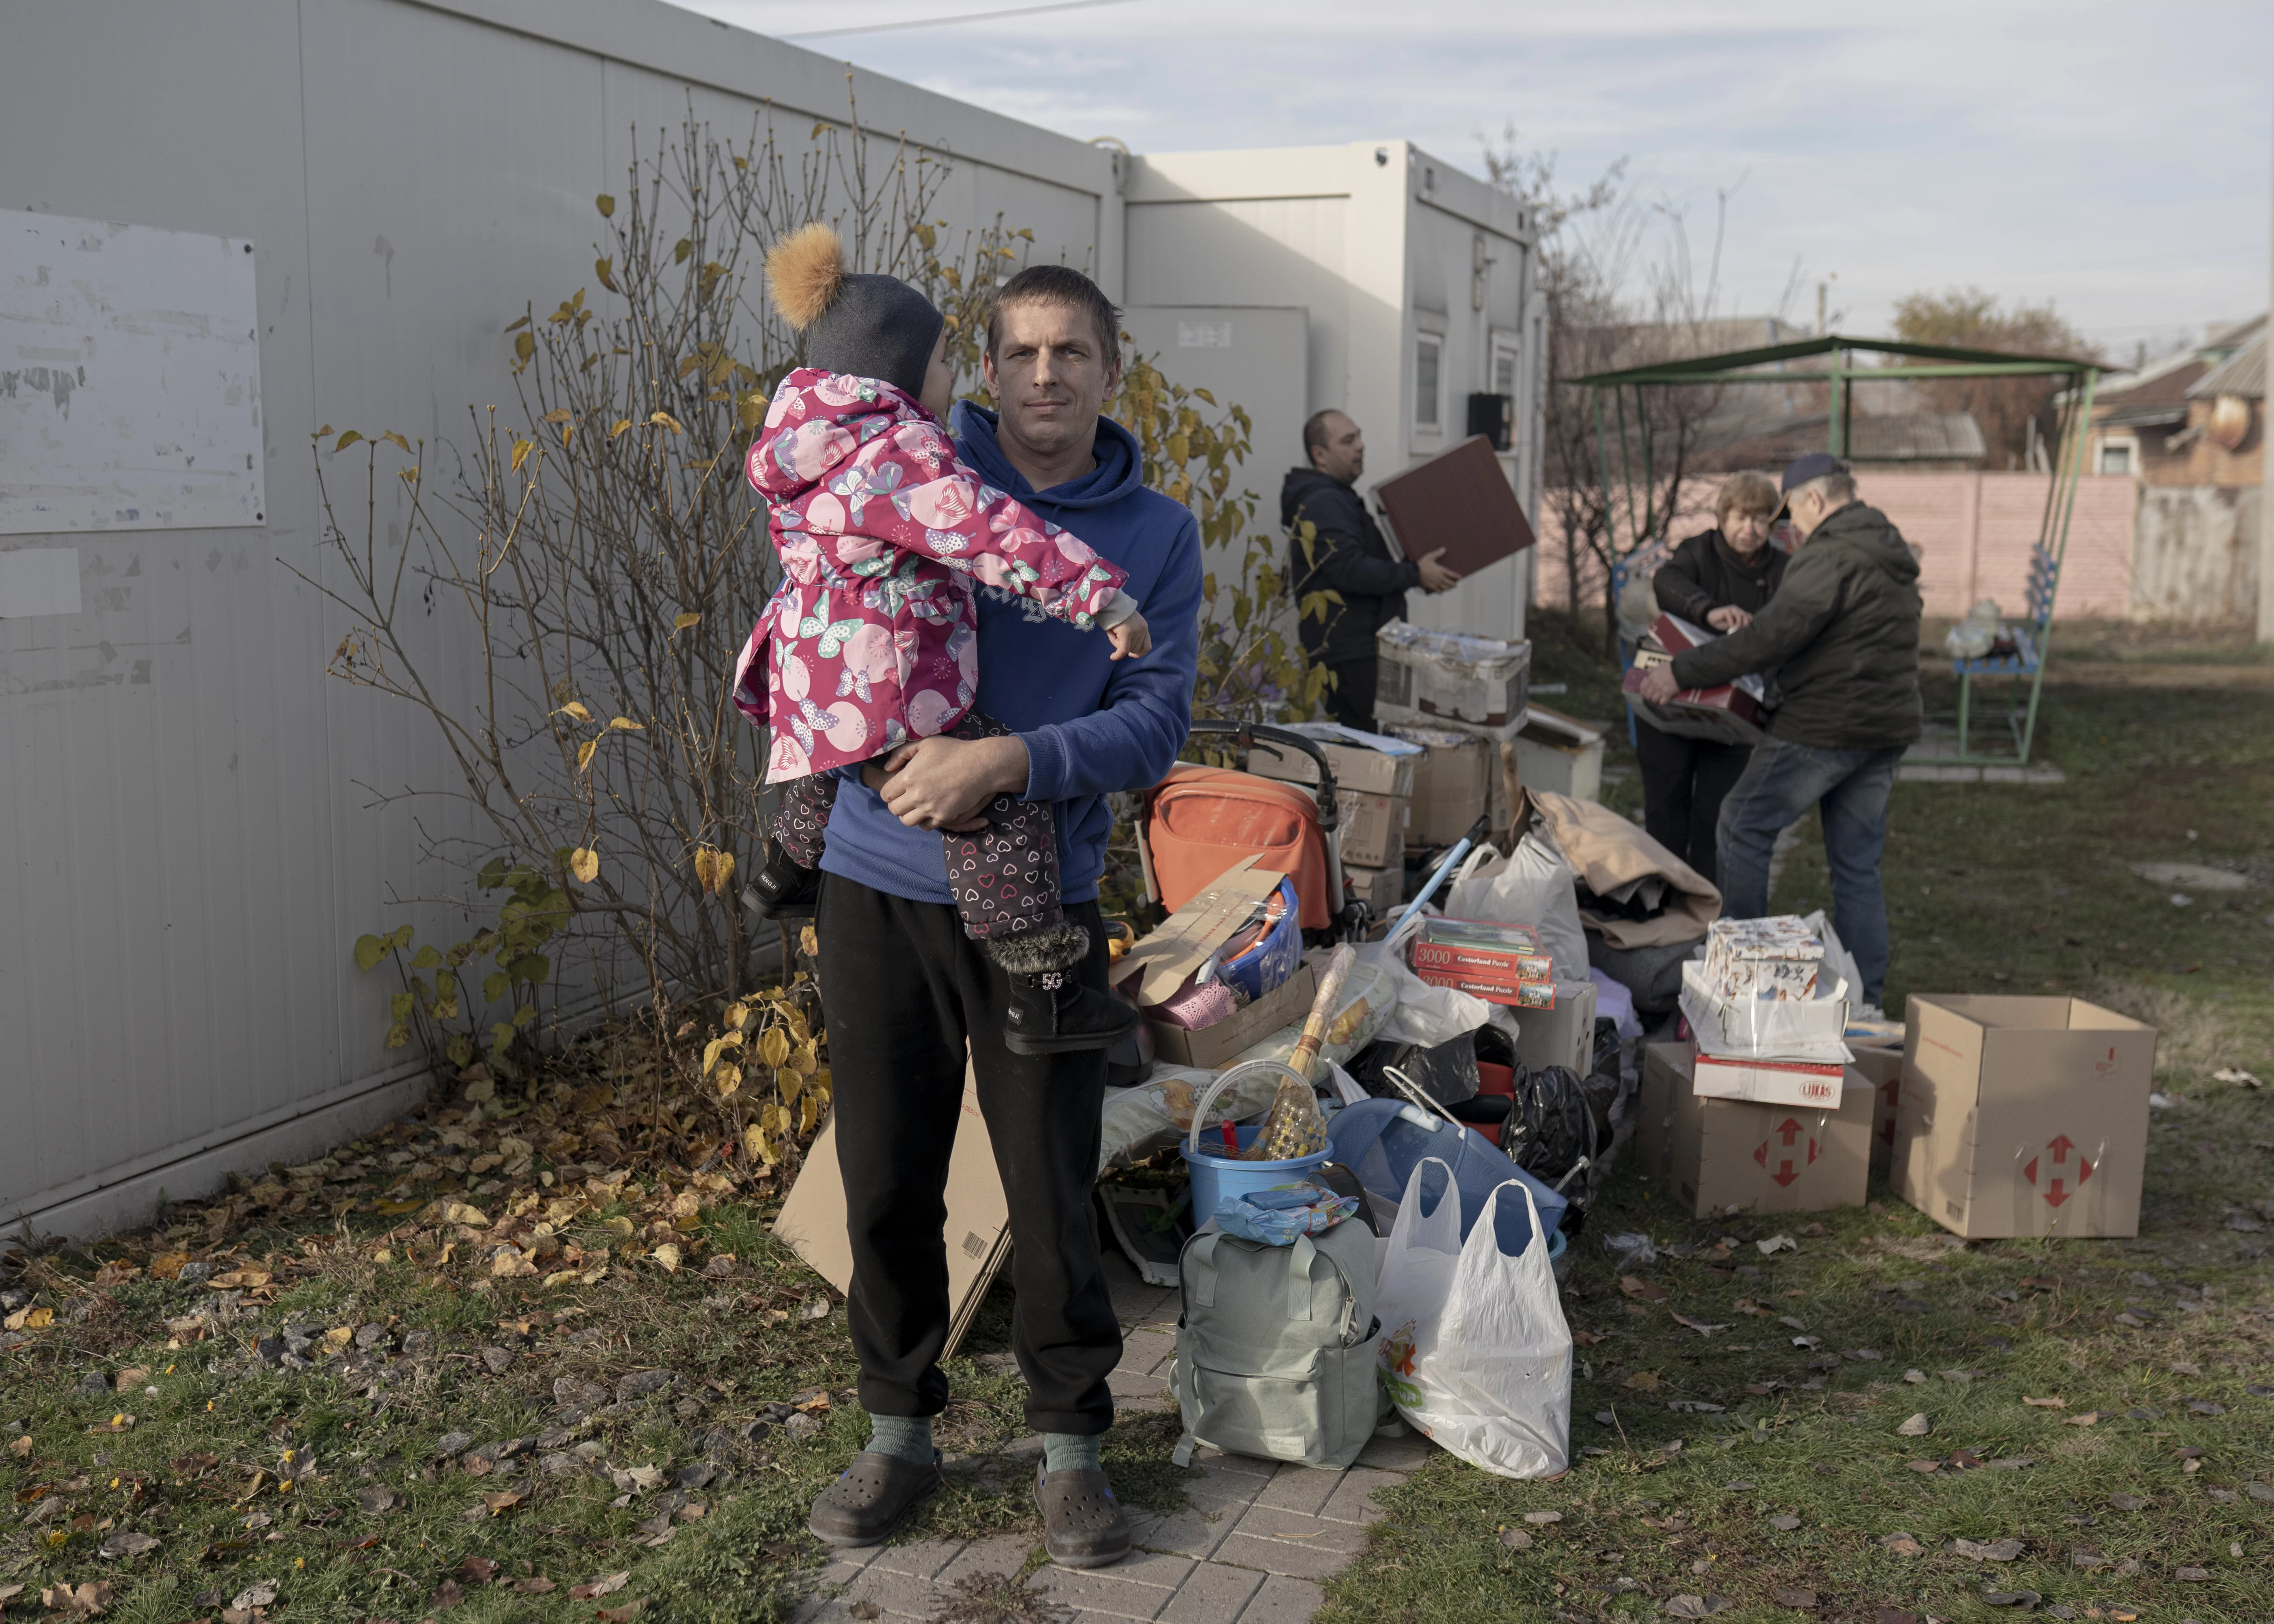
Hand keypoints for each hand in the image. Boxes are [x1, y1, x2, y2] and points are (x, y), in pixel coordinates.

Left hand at [867, 732, 1029, 830]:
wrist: (980, 765)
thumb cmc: (952, 751)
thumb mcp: (925, 743)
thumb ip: (901, 753)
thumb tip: (887, 768)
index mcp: (908, 777)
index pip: (886, 794)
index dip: (890, 792)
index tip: (898, 789)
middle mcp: (916, 795)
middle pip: (894, 810)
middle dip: (898, 804)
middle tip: (907, 798)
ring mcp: (930, 808)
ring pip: (907, 821)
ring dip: (909, 814)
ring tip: (917, 807)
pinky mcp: (944, 816)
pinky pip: (926, 826)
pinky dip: (925, 821)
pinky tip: (930, 811)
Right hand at [1106, 610, 1150, 660]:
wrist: (1109, 601)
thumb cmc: (1114, 613)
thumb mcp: (1127, 625)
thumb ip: (1129, 636)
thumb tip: (1126, 651)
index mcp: (1144, 627)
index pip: (1147, 646)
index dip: (1139, 653)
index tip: (1130, 654)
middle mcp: (1142, 629)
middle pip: (1136, 649)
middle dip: (1125, 648)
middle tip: (1115, 637)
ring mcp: (1135, 631)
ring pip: (1128, 649)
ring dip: (1118, 645)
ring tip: (1112, 634)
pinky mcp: (1127, 632)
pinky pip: (1123, 650)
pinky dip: (1117, 655)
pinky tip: (1112, 657)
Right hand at [1417, 548, 1462, 593]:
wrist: (1414, 573)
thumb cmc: (1421, 564)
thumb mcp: (1429, 557)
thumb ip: (1437, 553)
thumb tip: (1444, 549)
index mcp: (1441, 570)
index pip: (1451, 574)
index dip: (1456, 576)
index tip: (1460, 577)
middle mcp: (1440, 578)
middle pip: (1450, 583)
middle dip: (1453, 584)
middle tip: (1456, 585)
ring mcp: (1436, 583)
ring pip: (1445, 588)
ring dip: (1448, 588)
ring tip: (1450, 588)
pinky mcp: (1431, 587)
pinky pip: (1438, 591)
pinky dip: (1441, 592)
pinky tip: (1441, 592)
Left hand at [1637, 665, 1682, 704]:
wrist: (1681, 670)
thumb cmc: (1670, 667)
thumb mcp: (1658, 667)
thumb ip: (1652, 672)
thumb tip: (1648, 675)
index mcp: (1651, 678)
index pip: (1643, 689)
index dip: (1644, 693)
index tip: (1647, 694)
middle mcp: (1654, 685)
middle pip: (1648, 696)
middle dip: (1650, 698)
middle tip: (1653, 697)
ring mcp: (1660, 690)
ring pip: (1654, 700)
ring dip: (1656, 700)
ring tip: (1659, 699)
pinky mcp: (1668, 694)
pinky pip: (1662, 702)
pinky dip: (1663, 702)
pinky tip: (1665, 700)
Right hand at [1706, 605, 1752, 631]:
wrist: (1711, 619)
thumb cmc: (1722, 623)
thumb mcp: (1732, 626)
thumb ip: (1739, 626)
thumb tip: (1745, 630)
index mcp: (1740, 613)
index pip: (1749, 616)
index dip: (1749, 623)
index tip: (1747, 630)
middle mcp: (1737, 610)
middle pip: (1746, 615)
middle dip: (1746, 623)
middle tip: (1744, 630)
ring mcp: (1732, 609)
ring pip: (1739, 615)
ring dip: (1739, 623)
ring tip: (1737, 629)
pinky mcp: (1726, 610)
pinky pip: (1730, 615)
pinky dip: (1731, 622)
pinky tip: (1730, 627)